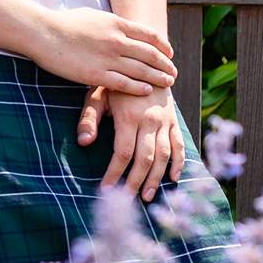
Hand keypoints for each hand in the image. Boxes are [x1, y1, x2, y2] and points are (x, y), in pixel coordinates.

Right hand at [32, 7, 176, 95]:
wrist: (43, 33)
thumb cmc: (64, 23)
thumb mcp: (95, 15)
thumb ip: (112, 23)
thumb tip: (123, 26)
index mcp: (118, 24)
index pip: (151, 36)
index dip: (164, 46)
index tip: (170, 54)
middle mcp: (118, 40)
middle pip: (151, 55)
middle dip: (166, 65)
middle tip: (173, 72)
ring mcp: (108, 58)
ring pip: (143, 71)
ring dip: (158, 77)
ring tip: (168, 83)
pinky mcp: (96, 75)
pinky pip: (125, 84)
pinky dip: (140, 88)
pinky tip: (148, 91)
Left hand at [79, 86, 184, 200]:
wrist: (146, 62)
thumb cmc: (115, 81)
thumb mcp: (97, 94)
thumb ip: (89, 119)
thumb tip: (84, 143)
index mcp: (129, 116)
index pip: (123, 152)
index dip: (115, 173)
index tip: (106, 190)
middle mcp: (150, 120)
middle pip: (145, 158)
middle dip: (136, 182)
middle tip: (127, 200)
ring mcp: (165, 121)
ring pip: (164, 155)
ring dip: (156, 178)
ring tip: (148, 196)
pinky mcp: (174, 120)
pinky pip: (179, 144)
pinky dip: (178, 162)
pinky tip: (174, 178)